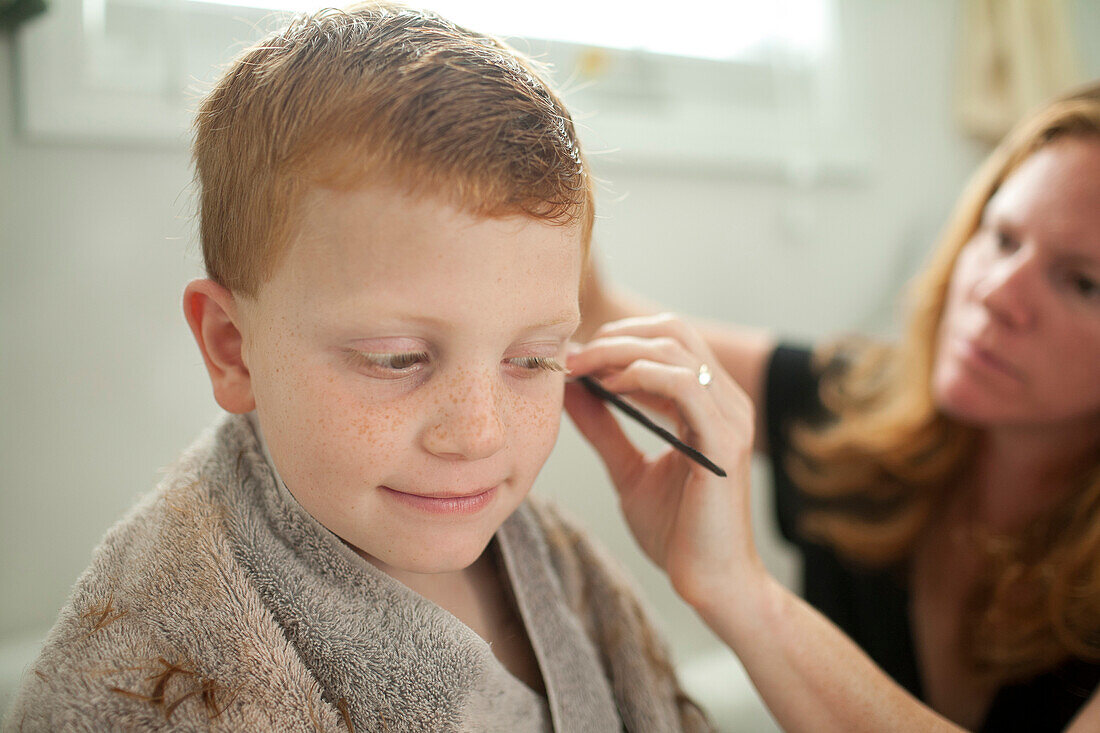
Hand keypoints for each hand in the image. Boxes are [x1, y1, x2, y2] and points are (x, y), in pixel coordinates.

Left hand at [564, 313, 763, 610]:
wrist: (710, 584)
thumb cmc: (678, 533)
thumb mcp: (628, 470)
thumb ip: (604, 429)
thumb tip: (570, 391)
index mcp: (709, 404)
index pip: (668, 340)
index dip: (617, 339)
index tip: (572, 359)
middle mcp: (726, 402)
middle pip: (673, 330)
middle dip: (615, 337)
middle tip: (572, 359)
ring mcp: (730, 419)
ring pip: (676, 349)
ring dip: (620, 352)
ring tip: (582, 372)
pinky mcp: (725, 443)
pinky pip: (684, 386)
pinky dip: (641, 376)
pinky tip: (610, 389)